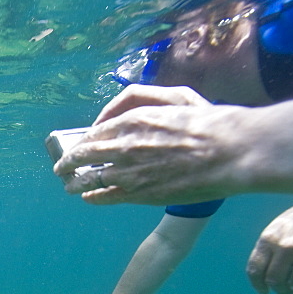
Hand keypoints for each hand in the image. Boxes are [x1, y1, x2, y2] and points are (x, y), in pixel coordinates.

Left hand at [54, 85, 245, 205]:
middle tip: (60, 168)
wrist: (231, 152)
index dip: (81, 142)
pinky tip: (87, 196)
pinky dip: (93, 196)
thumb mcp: (174, 97)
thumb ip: (139, 101)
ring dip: (75, 182)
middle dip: (68, 163)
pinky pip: (106, 196)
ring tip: (68, 185)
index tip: (75, 146)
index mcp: (132, 120)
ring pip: (90, 178)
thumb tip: (113, 116)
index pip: (94, 133)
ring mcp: (130, 172)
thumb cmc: (208, 122)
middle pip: (83, 156)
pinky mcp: (140, 194)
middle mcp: (125, 146)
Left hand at [246, 197, 292, 293]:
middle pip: (276, 281)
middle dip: (283, 291)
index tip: (265, 291)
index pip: (255, 269)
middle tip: (291, 292)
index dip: (258, 285)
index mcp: (271, 236)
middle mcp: (288, 244)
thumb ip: (272, 247)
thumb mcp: (284, 225)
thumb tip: (263, 276)